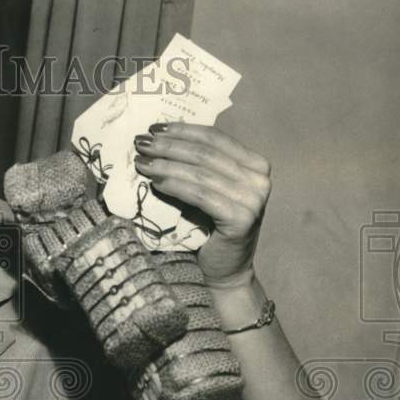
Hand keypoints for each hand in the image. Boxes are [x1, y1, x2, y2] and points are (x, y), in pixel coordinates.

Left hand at [133, 123, 270, 287]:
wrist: (224, 271)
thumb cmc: (209, 230)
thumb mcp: (207, 190)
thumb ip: (196, 166)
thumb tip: (157, 139)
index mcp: (255, 164)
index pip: (215, 137)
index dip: (182, 130)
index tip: (153, 128)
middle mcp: (260, 178)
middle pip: (205, 153)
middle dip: (168, 146)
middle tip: (140, 143)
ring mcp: (254, 198)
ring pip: (200, 172)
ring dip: (166, 164)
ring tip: (141, 163)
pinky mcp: (241, 217)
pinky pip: (200, 194)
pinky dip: (174, 185)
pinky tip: (154, 182)